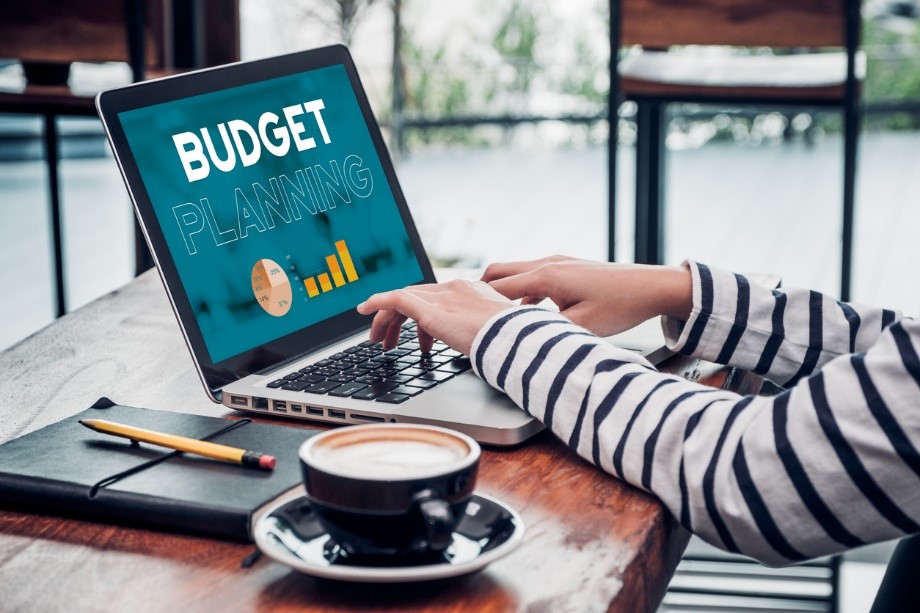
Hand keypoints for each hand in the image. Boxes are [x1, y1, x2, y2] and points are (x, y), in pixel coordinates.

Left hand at [356, 280, 514, 354]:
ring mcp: (443, 297)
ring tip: (379, 342)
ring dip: (387, 320)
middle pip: (417, 297)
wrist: (517, 341)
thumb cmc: (514, 344)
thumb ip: (486, 336)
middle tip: (389, 341)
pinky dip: (378, 302)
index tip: (419, 336)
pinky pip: (396, 299)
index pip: (437, 298)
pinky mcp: (431, 309)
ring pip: (403, 299)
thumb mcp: (499, 336)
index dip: (422, 317)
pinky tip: (364, 310)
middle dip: (399, 320)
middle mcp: (455, 289)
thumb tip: (482, 350)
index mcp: (473, 293)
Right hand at [482, 255, 691, 336]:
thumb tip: (521, 344)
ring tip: (491, 316)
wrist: (651, 286)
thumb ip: (546, 333)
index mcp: (546, 278)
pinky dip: (521, 291)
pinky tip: (526, 312)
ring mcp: (558, 261)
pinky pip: (532, 275)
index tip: (456, 316)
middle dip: (478, 291)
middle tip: (463, 312)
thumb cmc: (620, 306)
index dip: (473, 303)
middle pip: (498, 272)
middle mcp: (548, 263)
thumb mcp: (581, 328)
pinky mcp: (567, 265)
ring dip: (501, 291)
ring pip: (515, 272)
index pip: (497, 289)